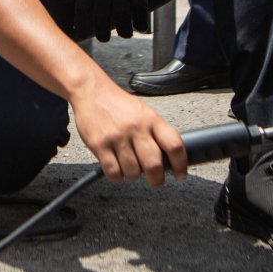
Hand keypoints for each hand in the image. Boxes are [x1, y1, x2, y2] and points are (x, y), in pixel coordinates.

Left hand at [61, 0, 153, 41]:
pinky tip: (138, 26)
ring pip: (122, 20)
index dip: (82, 26)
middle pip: (101, 19)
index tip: (83, 34)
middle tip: (104, 37)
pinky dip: (140, 24)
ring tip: (124, 32)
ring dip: (123, 31)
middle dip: (102, 33)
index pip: (82, 10)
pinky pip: (140, 13)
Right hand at [70, 77, 186, 184]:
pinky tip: (116, 168)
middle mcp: (136, 128)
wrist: (91, 91)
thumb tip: (169, 157)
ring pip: (133, 172)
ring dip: (133, 175)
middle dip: (157, 179)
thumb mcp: (144, 112)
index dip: (181, 165)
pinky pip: (113, 172)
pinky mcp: (100, 145)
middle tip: (155, 180)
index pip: (174, 145)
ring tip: (130, 167)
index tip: (180, 175)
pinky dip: (117, 176)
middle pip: (154, 165)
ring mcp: (117, 137)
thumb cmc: (119, 104)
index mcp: (152, 119)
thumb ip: (156, 132)